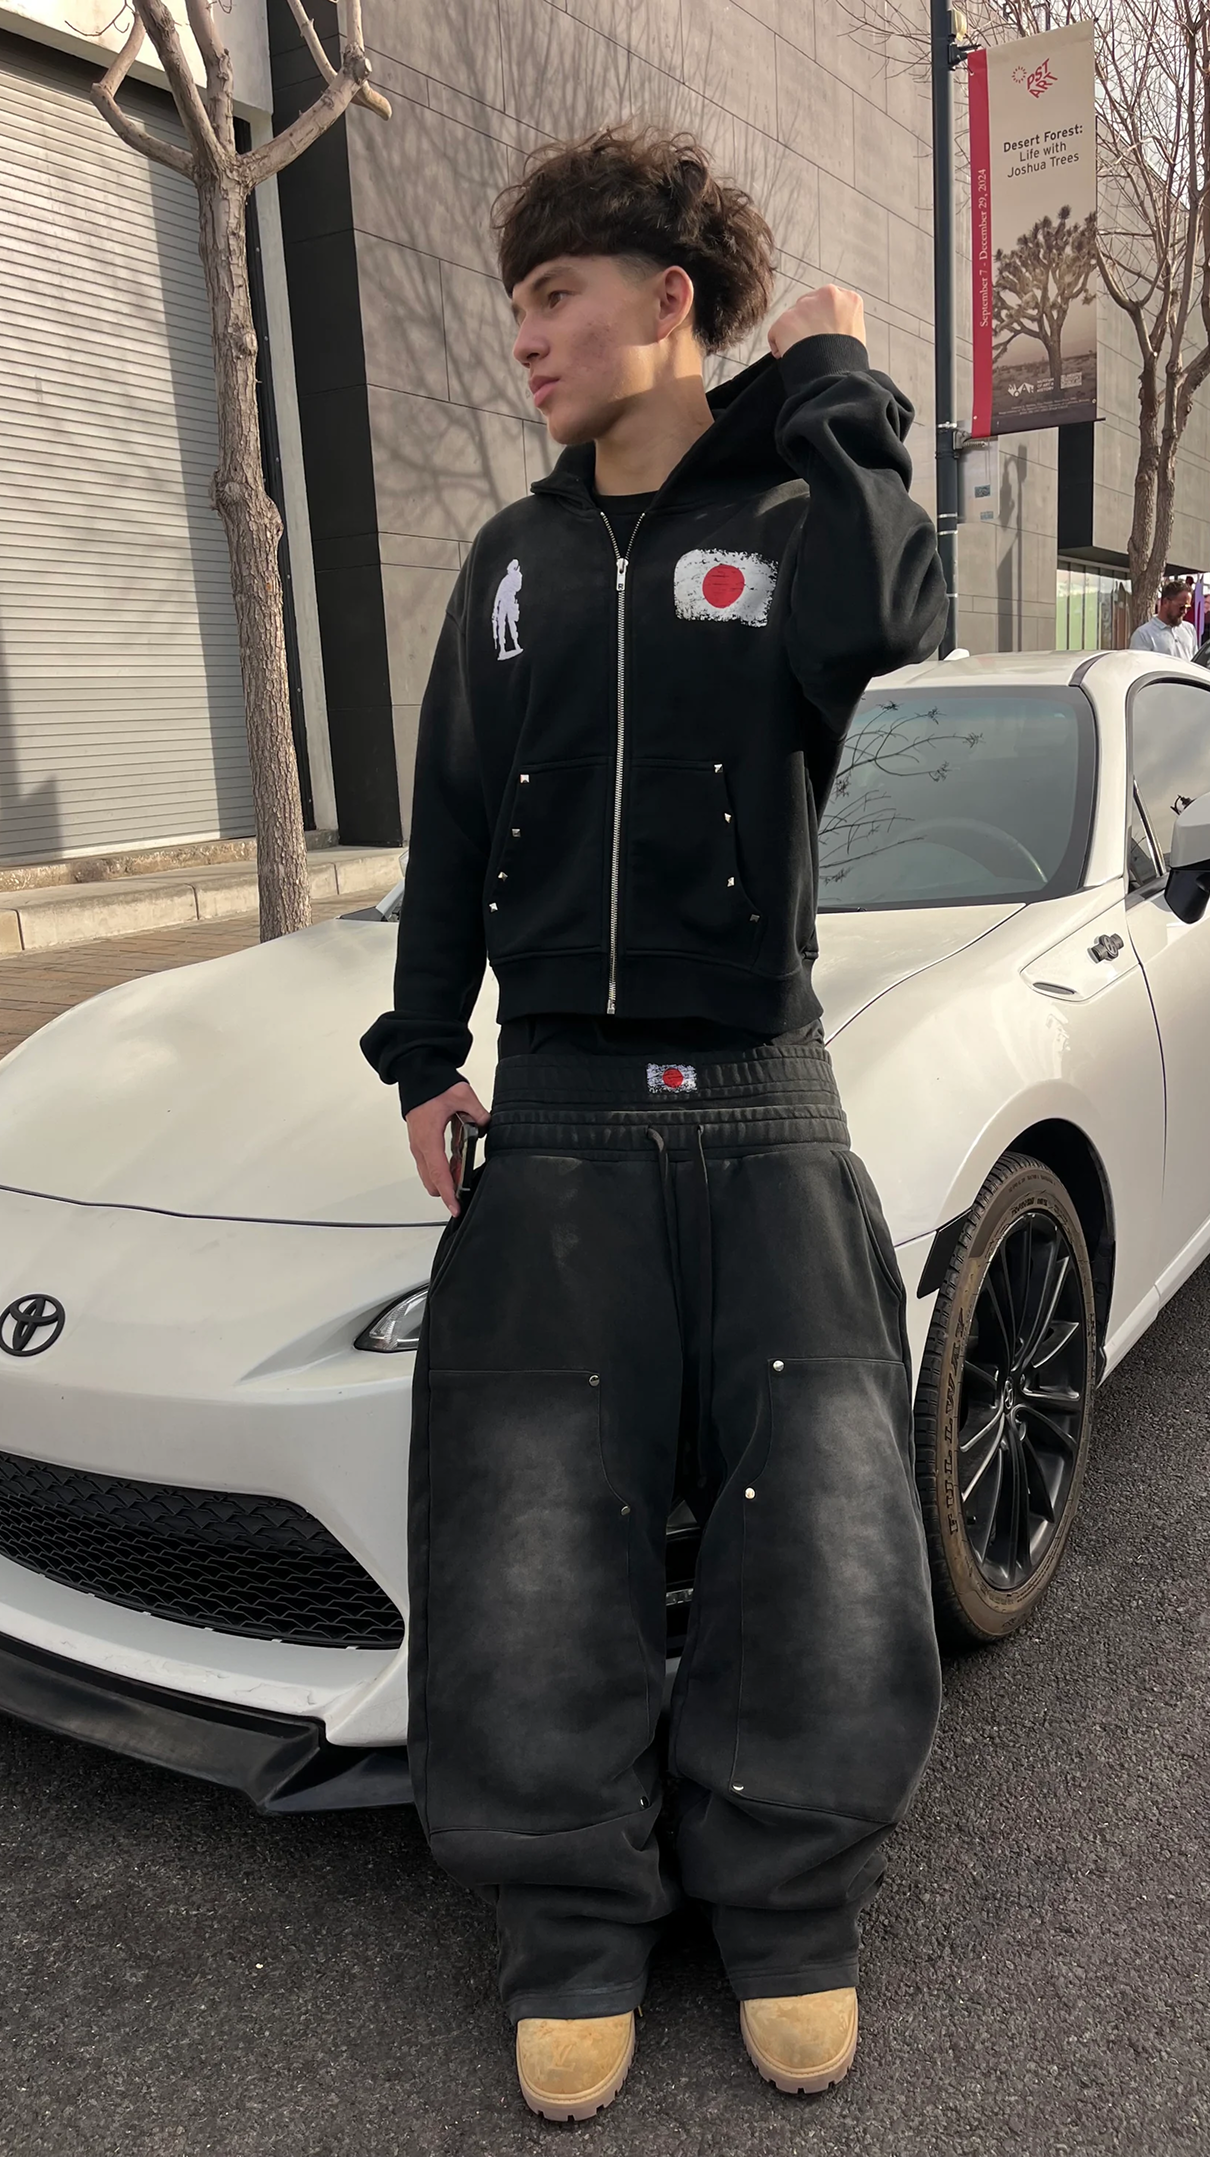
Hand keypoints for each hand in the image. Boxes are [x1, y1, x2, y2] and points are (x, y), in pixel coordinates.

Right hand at [406, 1079, 491, 1215]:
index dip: (448, 1193)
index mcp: (429, 1137)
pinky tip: (456, 1165)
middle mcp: (420, 1146)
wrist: (417, 1076)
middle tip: (465, 1192)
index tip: (455, 1207)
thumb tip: (486, 1126)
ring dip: (444, 1181)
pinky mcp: (420, 1143)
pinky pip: (429, 1165)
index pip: (438, 1173)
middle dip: (447, 1191)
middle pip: (431, 1181)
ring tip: (463, 1178)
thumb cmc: (433, 1086)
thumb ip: (478, 1113)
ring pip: (429, 1175)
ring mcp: (418, 1146)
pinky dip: (441, 1170)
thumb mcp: (462, 1096)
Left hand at [768, 284, 865, 358]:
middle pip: (808, 305)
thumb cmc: (847, 362)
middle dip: (806, 323)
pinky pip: (776, 333)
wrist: (834, 376)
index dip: (823, 320)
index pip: (828, 302)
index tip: (822, 333)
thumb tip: (831, 325)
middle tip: (811, 344)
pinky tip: (791, 357)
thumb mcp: (856, 334)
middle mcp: (826, 295)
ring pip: (792, 318)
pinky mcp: (784, 320)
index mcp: (848, 298)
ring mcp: (804, 306)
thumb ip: (843, 321)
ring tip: (804, 353)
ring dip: (793, 334)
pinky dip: (779, 346)